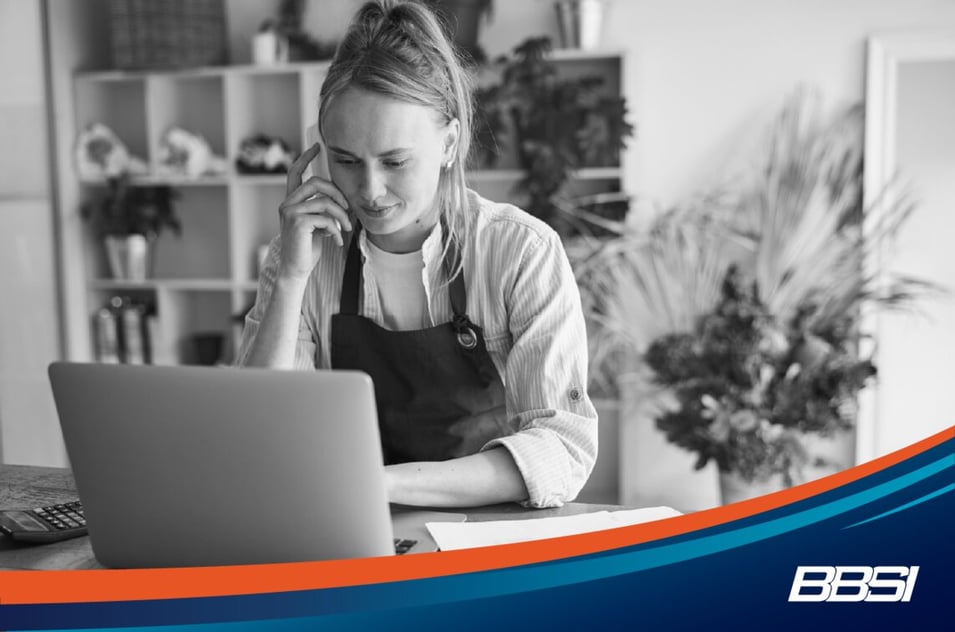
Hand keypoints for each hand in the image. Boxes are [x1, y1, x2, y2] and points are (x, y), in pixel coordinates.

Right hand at [277, 143, 352, 282]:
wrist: (296, 270)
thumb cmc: (307, 249)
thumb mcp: (317, 225)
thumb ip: (322, 210)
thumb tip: (341, 202)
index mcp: (291, 202)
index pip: (295, 173)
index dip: (305, 158)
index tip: (317, 147)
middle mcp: (287, 204)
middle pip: (316, 182)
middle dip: (337, 192)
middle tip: (348, 207)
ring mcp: (290, 212)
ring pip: (325, 202)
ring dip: (341, 215)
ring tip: (346, 228)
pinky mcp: (298, 223)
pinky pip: (325, 218)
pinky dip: (336, 230)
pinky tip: (337, 241)